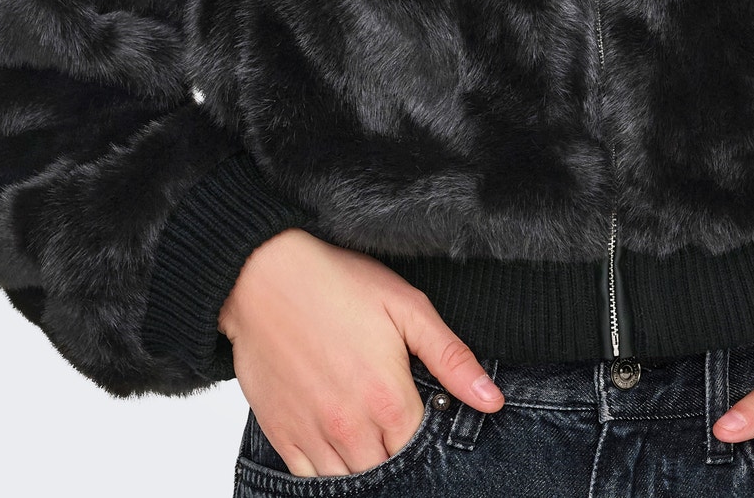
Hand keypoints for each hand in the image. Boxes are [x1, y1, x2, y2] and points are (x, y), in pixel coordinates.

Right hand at [218, 228, 504, 475]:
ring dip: (367, 466)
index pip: (423, 450)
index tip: (427, 416)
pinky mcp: (282, 436)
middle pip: (389, 472)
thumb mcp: (406, 306)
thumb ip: (451, 358)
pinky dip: (328, 473)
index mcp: (388, 399)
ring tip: (371, 434)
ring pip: (351, 482)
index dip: (430, 437)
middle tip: (397, 422)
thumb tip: (492, 400)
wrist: (262, 276)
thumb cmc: (337, 282)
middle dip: (399, 454)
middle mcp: (351, 428)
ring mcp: (313, 437)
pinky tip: (339, 448)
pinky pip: (309, 482)